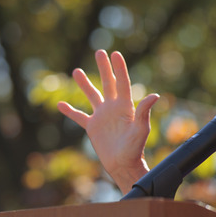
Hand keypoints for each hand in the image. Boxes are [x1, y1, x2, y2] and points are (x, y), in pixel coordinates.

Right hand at [57, 50, 159, 193]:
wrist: (123, 164)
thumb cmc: (135, 148)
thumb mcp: (141, 129)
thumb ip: (144, 111)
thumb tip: (154, 95)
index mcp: (126, 106)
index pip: (122, 83)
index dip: (119, 68)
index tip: (115, 54)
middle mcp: (113, 108)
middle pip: (108, 83)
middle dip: (104, 68)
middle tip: (100, 52)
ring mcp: (102, 116)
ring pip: (92, 96)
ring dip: (85, 84)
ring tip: (77, 71)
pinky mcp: (92, 127)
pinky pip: (79, 116)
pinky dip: (69, 111)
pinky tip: (60, 104)